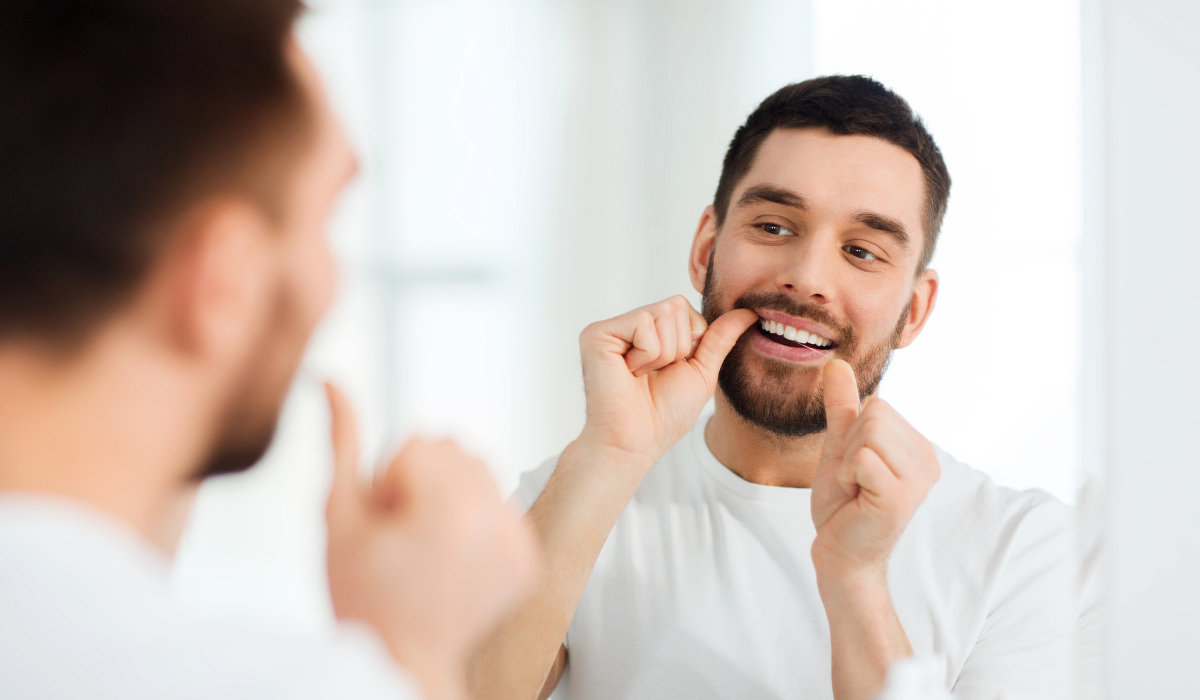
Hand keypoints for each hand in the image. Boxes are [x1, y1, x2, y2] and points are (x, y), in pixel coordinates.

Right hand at [323, 383, 537, 699]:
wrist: (403, 661)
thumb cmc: (362, 596)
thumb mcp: (339, 516)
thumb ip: (341, 441)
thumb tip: (331, 380)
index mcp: (449, 509)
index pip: (419, 443)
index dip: (388, 480)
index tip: (385, 525)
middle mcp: (494, 521)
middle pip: (454, 448)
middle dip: (422, 481)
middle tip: (404, 536)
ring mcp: (517, 542)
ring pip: (480, 471)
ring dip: (450, 494)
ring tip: (426, 545)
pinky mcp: (528, 559)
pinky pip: (501, 503)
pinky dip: (476, 520)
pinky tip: (451, 558)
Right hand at [576, 295, 757, 465]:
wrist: (637, 442)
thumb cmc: (665, 414)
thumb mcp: (701, 371)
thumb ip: (720, 338)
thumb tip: (749, 311)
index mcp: (648, 331)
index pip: (684, 307)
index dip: (690, 341)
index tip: (670, 370)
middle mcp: (627, 325)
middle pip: (675, 305)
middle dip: (678, 347)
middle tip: (654, 374)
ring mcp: (611, 328)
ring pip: (662, 313)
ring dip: (663, 354)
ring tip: (641, 375)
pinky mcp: (597, 334)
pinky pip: (643, 323)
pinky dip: (647, 355)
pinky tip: (629, 373)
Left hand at [810, 360, 939, 581]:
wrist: (840, 553)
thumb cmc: (842, 504)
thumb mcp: (840, 446)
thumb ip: (842, 406)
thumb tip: (835, 363)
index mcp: (920, 448)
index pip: (878, 404)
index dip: (853, 434)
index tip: (857, 469)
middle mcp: (928, 461)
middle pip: (875, 412)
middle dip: (850, 446)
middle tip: (855, 481)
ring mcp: (918, 480)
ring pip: (868, 432)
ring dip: (847, 462)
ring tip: (857, 489)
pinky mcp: (900, 497)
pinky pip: (861, 458)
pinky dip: (846, 476)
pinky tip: (857, 500)